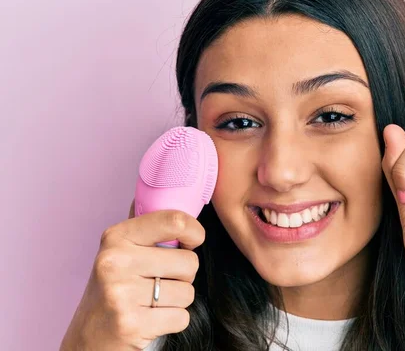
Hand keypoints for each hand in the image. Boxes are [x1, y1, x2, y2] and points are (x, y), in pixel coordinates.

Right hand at [60, 200, 204, 349]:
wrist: (89, 337)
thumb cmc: (113, 288)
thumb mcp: (119, 250)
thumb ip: (143, 224)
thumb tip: (164, 189)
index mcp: (116, 237)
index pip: (175, 221)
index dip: (195, 231)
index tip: (194, 239)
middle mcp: (115, 262)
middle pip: (189, 262)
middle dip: (183, 275)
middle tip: (159, 281)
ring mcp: (121, 294)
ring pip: (188, 292)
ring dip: (177, 300)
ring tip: (152, 301)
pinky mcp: (132, 324)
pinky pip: (182, 317)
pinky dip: (173, 320)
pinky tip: (151, 319)